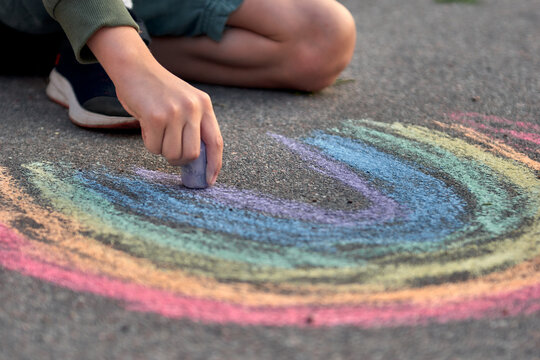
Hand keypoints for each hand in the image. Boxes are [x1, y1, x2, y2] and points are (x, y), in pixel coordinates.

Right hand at [87, 26, 222, 185]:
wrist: (134, 66)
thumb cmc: (157, 90)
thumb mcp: (184, 101)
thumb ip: (193, 126)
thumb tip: (196, 161)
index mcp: (204, 105)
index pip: (216, 142)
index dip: (214, 164)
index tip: (209, 180)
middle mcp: (193, 108)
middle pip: (192, 154)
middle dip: (180, 160)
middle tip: (170, 153)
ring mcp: (176, 112)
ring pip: (173, 154)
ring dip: (162, 151)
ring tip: (157, 133)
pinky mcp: (156, 117)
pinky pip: (155, 147)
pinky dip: (149, 143)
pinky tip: (146, 126)